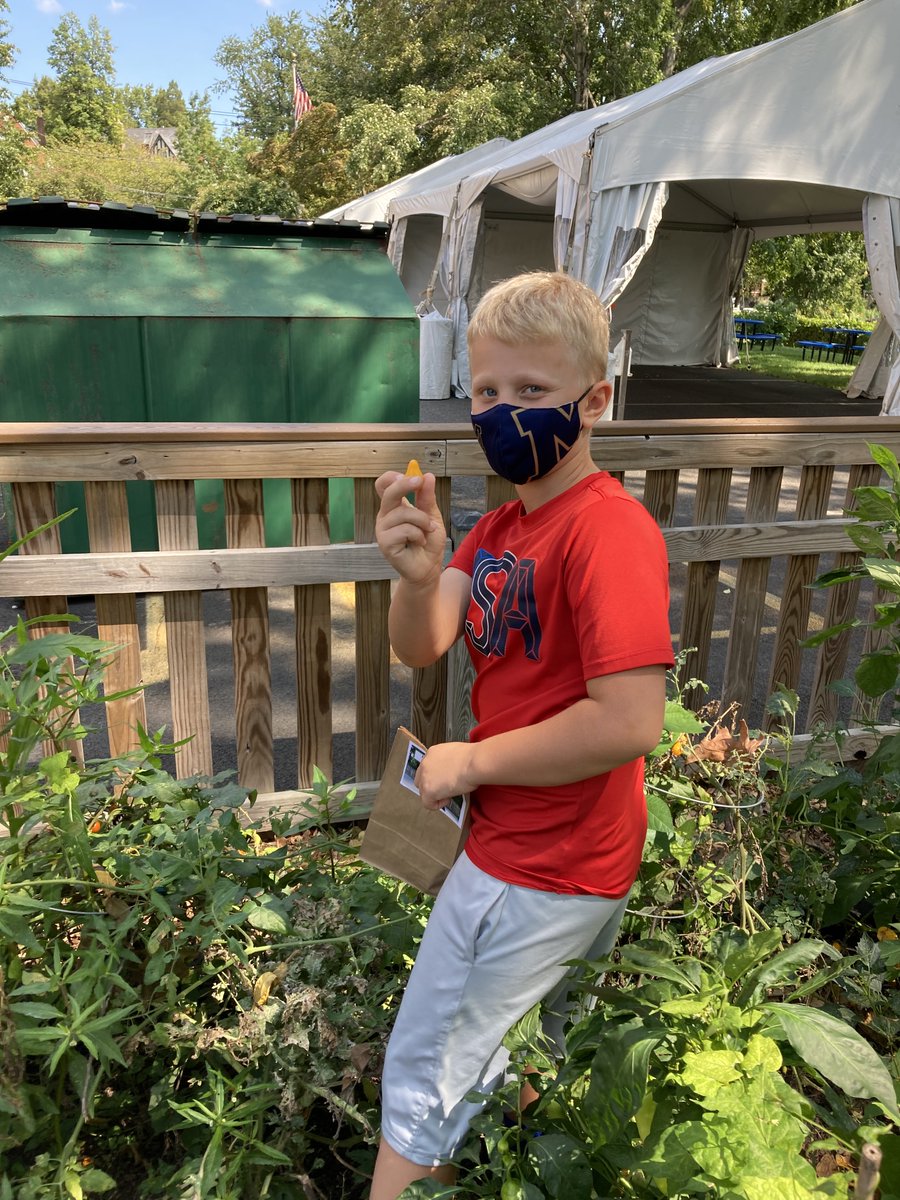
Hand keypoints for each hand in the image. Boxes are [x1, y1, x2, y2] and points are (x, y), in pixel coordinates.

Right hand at [374, 469, 445, 584]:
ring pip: (402, 513)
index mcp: (393, 507)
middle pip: (388, 492)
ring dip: (422, 520)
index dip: (394, 477)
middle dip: (405, 485)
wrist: (428, 567)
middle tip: (419, 482)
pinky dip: (418, 535)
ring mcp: (382, 530)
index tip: (412, 476)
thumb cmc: (427, 542)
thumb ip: (427, 498)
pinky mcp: (385, 544)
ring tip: (428, 531)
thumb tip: (427, 476)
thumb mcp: (431, 515)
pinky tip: (419, 542)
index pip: (383, 485)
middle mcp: (385, 516)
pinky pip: (404, 530)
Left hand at [414, 741, 477, 808]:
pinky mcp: (428, 790)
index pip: (427, 767)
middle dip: (431, 786)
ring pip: (423, 792)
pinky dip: (437, 804)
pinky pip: (428, 803)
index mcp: (432, 752)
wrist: (474, 762)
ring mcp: (425, 777)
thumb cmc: (473, 758)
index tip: (445, 780)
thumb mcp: (456, 754)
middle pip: (420, 780)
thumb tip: (452, 770)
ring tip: (450, 794)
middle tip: (445, 788)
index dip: (435, 776)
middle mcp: (425, 763)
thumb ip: (448, 761)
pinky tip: (448, 800)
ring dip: (435, 795)